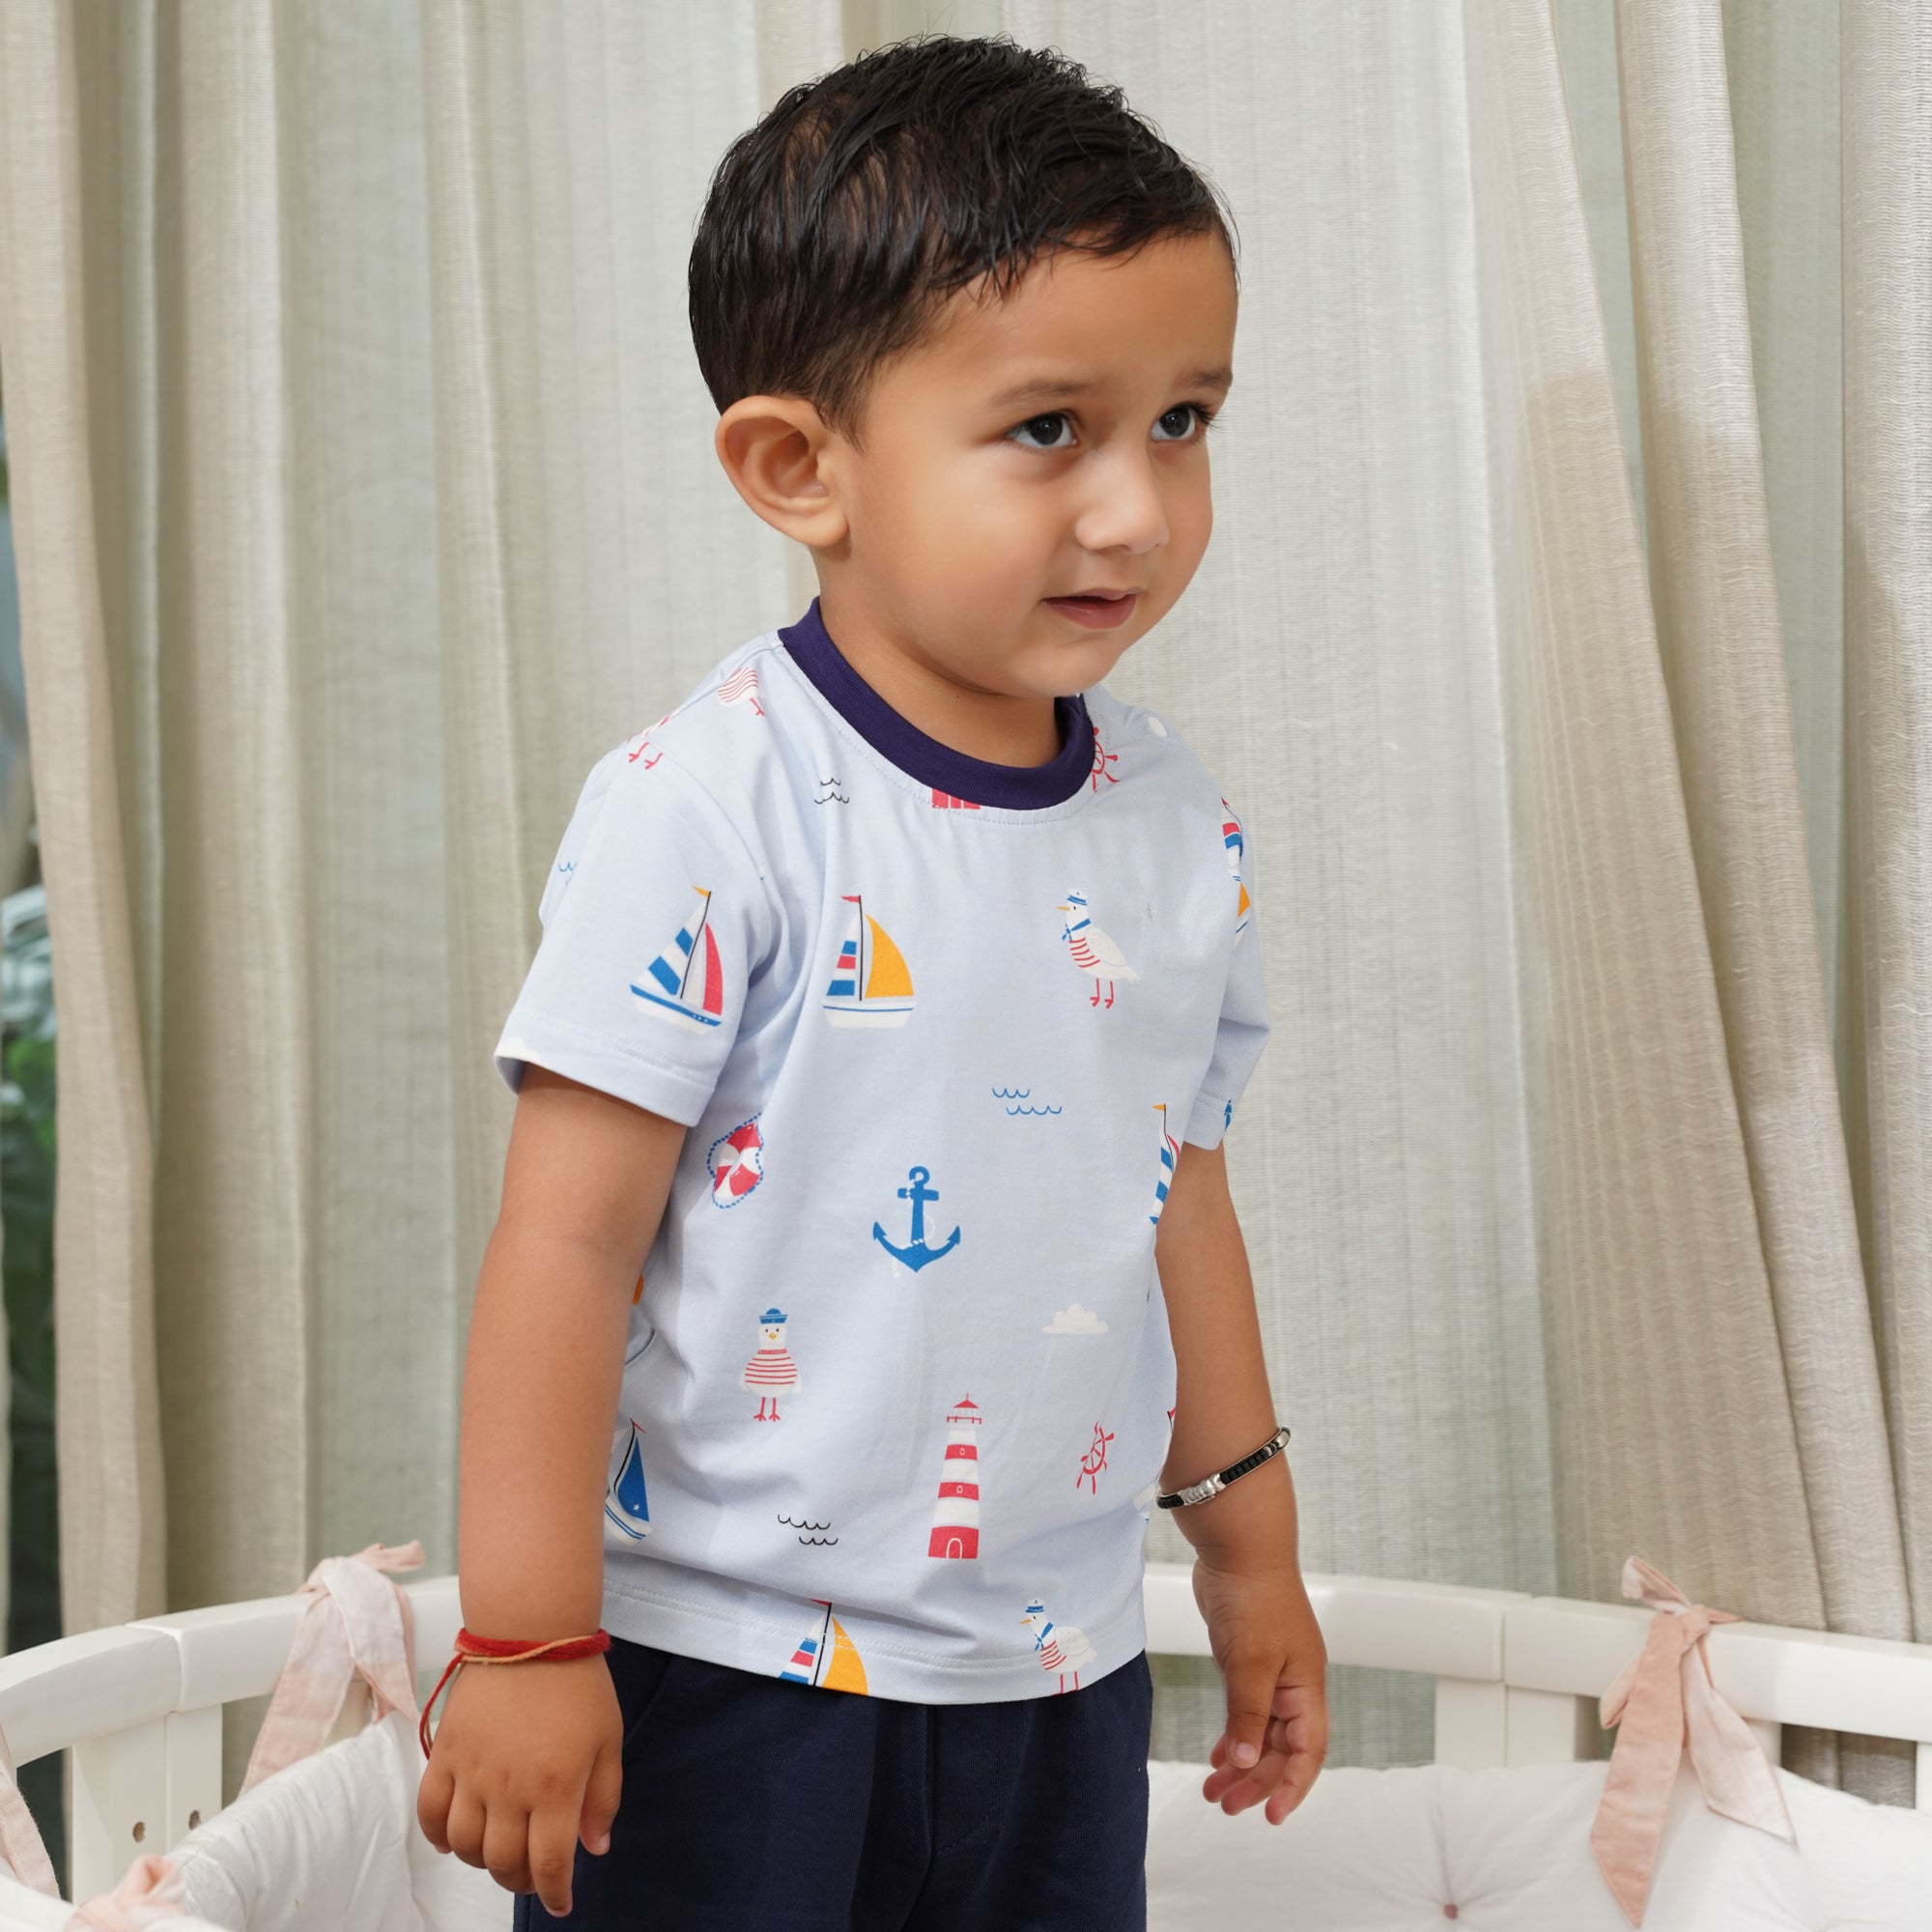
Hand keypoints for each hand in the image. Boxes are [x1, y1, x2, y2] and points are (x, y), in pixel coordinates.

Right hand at [416, 1653, 622, 1916]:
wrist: (531, 1631)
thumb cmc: (579, 1684)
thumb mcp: (609, 1740)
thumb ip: (604, 1799)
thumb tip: (595, 1849)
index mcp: (555, 1787)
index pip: (549, 1864)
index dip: (555, 1893)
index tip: (561, 1902)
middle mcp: (509, 1789)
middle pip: (503, 1863)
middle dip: (520, 1881)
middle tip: (533, 1874)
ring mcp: (472, 1773)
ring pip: (464, 1846)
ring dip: (481, 1861)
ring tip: (500, 1851)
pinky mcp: (445, 1754)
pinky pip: (429, 1812)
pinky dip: (437, 1836)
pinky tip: (453, 1839)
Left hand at [1192, 1556, 1328, 1822]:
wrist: (1237, 1547)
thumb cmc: (1255, 1597)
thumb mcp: (1251, 1662)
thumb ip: (1249, 1714)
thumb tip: (1248, 1763)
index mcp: (1306, 1687)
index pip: (1308, 1751)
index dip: (1293, 1786)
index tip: (1270, 1816)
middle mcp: (1293, 1685)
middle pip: (1281, 1748)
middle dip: (1257, 1781)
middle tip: (1226, 1805)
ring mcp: (1270, 1672)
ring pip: (1261, 1733)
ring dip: (1241, 1763)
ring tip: (1214, 1791)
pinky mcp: (1246, 1661)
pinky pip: (1245, 1712)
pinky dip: (1233, 1735)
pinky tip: (1217, 1755)